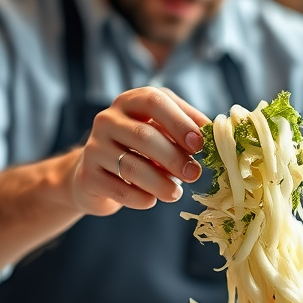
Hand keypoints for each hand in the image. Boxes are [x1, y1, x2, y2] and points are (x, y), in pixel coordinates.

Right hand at [68, 87, 209, 216]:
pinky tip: (151, 200)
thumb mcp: (162, 131)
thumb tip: (214, 133)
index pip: (154, 102)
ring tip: (175, 193)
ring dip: (160, 183)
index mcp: (130, 101)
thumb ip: (187, 127)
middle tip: (195, 174)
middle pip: (143, 136)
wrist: (95, 174)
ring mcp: (94, 147)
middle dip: (174, 158)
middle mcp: (107, 119)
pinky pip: (119, 190)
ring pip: (132, 167)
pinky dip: (141, 198)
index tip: (199, 145)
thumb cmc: (139, 149)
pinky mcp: (88, 175)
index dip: (179, 122)